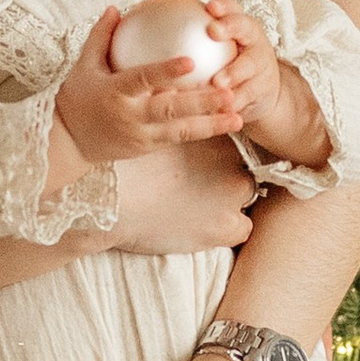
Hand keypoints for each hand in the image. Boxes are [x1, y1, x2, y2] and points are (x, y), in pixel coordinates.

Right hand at [53, 10, 249, 174]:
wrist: (68, 143)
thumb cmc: (76, 99)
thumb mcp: (83, 66)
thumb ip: (101, 36)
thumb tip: (116, 8)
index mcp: (114, 92)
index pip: (143, 80)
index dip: (166, 71)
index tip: (191, 61)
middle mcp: (130, 116)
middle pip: (170, 111)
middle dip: (202, 104)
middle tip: (230, 93)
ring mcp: (140, 136)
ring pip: (180, 131)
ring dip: (211, 125)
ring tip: (237, 117)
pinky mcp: (147, 148)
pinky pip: (177, 139)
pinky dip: (200, 132)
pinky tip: (223, 125)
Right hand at [106, 139, 256, 257]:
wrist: (113, 199)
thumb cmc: (125, 165)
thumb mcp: (156, 138)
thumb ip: (178, 131)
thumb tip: (184, 131)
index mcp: (212, 133)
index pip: (232, 141)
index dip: (217, 155)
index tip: (200, 166)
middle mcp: (230, 160)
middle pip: (241, 166)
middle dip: (223, 176)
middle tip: (194, 185)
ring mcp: (231, 194)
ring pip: (245, 196)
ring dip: (228, 201)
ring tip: (197, 207)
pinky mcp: (225, 226)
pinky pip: (243, 229)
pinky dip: (228, 229)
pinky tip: (203, 226)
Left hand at [199, 0, 328, 168]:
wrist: (259, 91)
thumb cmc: (226, 64)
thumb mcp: (213, 48)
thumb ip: (189, 38)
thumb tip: (145, 26)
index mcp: (240, 26)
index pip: (232, 9)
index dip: (223, 6)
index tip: (209, 7)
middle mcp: (253, 41)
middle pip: (245, 28)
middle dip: (230, 26)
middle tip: (213, 30)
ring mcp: (261, 65)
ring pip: (249, 66)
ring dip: (233, 72)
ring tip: (217, 81)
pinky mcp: (263, 90)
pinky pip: (246, 96)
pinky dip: (231, 102)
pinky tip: (213, 109)